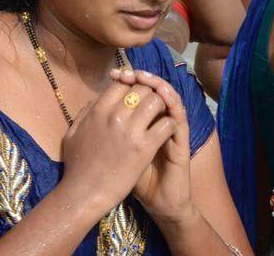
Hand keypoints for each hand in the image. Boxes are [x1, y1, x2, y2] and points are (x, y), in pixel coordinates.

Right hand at [59, 76, 175, 213]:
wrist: (84, 194)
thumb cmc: (77, 167)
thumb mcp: (73, 134)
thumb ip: (85, 114)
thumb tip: (95, 101)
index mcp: (98, 110)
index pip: (122, 85)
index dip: (133, 87)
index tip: (137, 97)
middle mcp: (115, 115)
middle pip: (142, 89)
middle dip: (150, 94)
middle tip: (152, 106)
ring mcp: (131, 131)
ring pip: (157, 101)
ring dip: (162, 107)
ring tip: (161, 117)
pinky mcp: (145, 147)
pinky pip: (166, 124)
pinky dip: (169, 126)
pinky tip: (166, 133)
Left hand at [111, 68, 192, 221]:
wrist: (158, 201)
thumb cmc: (133, 180)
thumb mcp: (115, 152)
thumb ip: (108, 131)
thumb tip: (92, 108)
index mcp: (143, 124)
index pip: (138, 94)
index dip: (128, 81)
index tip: (114, 74)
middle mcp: (159, 123)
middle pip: (153, 90)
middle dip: (142, 78)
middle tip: (130, 71)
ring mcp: (172, 130)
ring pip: (169, 97)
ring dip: (158, 84)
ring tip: (144, 77)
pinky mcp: (181, 139)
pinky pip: (179, 115)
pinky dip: (172, 102)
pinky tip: (162, 94)